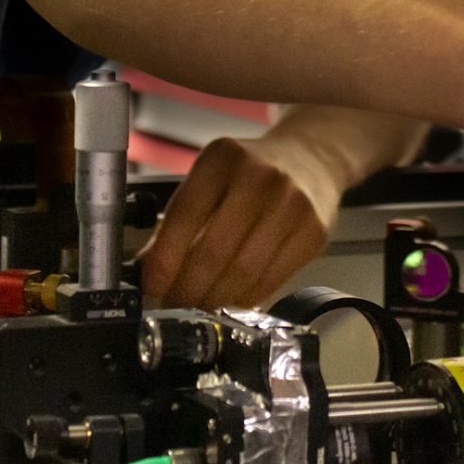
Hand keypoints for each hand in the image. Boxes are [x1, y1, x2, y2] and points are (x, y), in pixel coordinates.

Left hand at [140, 133, 338, 308]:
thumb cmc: (252, 171)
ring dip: (214, 299)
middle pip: (214, 250)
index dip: (164, 259)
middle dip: (187, 288)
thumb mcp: (211, 175)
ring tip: (199, 306)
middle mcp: (260, 177)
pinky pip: (271, 280)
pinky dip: (245, 298)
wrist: (311, 158)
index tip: (151, 286)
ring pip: (243, 271)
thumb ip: (180, 217)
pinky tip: (231, 300)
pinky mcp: (313, 233)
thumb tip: (150, 267)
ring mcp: (292, 205)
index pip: (185, 215)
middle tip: (174, 303)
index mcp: (223, 157)